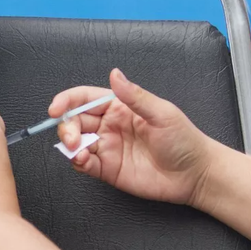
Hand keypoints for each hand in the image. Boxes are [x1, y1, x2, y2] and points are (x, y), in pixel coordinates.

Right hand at [50, 68, 213, 204]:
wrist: (194, 175)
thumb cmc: (184, 141)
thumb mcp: (162, 113)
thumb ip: (135, 96)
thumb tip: (114, 74)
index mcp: (119, 107)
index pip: (85, 99)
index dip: (67, 101)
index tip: (55, 109)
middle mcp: (109, 126)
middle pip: (75, 120)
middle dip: (66, 127)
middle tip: (71, 138)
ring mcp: (106, 148)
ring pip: (75, 142)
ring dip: (69, 145)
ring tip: (78, 150)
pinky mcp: (106, 169)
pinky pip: (83, 163)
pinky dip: (77, 161)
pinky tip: (83, 160)